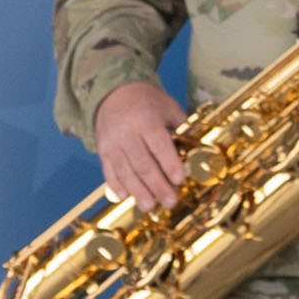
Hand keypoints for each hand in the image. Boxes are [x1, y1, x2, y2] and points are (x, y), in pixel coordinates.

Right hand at [93, 81, 190, 211]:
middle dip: (157, 186)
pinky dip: (116, 186)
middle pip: (142, 164)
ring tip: (149, 206)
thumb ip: (181, 127)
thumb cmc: (145, 100)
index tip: (180, 180)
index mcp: (146, 120)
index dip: (170, 164)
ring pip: (125, 172)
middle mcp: (126, 133)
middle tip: (170, 202)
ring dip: (138, 191)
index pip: (159, 146)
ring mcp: (112, 144)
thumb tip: (197, 149)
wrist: (112, 92)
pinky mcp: (102, 151)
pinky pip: (108, 171)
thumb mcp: (167, 106)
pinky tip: (126, 197)